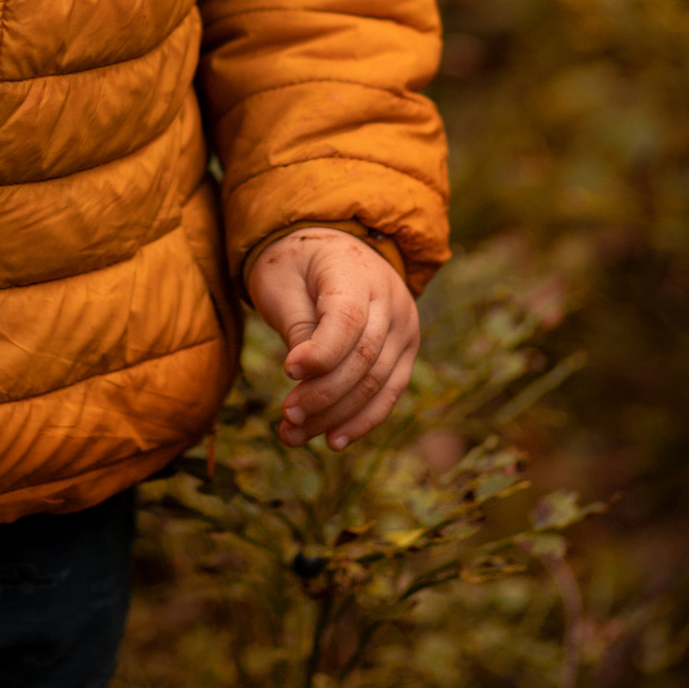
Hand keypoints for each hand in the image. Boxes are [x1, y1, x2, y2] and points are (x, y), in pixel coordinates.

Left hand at [246, 227, 418, 450]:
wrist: (330, 248)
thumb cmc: (297, 265)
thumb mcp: (284, 282)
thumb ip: (299, 328)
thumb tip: (304, 379)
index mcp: (357, 272)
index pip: (348, 320)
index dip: (320, 353)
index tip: (287, 372)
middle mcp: (391, 300)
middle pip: (363, 358)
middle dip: (323, 395)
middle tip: (285, 416)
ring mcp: (404, 328)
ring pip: (376, 383)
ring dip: (336, 416)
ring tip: (293, 435)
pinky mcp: (405, 352)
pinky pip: (389, 393)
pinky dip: (362, 420)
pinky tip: (332, 439)